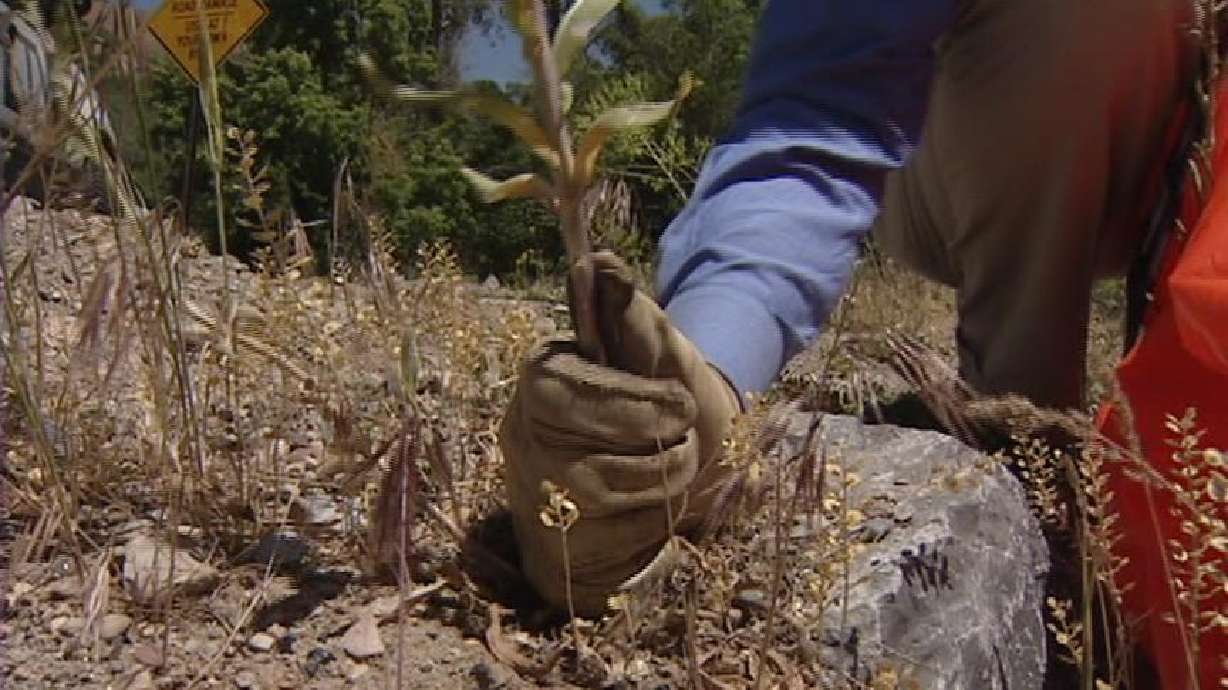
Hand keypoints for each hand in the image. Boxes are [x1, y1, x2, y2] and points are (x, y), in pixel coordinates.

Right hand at [499, 252, 742, 615]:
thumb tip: (600, 261)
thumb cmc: (658, 400)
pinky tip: (652, 498)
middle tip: (686, 432)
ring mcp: (535, 494)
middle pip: (586, 456)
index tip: (682, 405)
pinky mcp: (555, 542)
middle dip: (656, 447)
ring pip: (602, 498)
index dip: (635, 404)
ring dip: (663, 480)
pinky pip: (615, 538)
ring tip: (676, 460)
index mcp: (542, 376)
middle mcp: (522, 435)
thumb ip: (630, 313)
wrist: (664, 467)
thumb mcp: (655, 353)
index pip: (565, 392)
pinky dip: (653, 518)